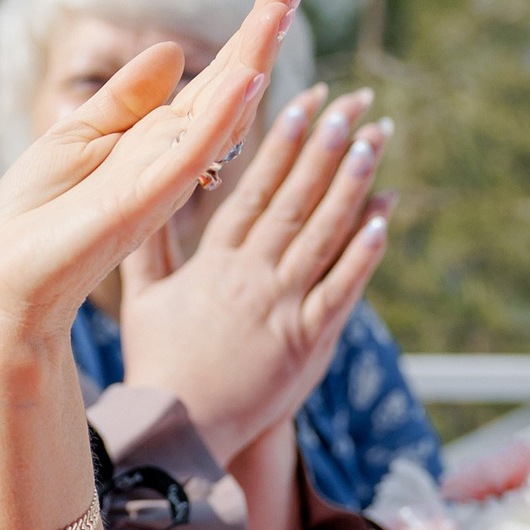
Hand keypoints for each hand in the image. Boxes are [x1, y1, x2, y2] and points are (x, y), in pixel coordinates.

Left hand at [0, 0, 306, 336]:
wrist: (9, 276)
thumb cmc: (37, 215)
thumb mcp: (77, 135)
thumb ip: (125, 98)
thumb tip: (173, 50)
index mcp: (155, 136)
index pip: (213, 75)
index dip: (246, 31)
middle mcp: (172, 153)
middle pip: (231, 83)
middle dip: (263, 30)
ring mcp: (166, 175)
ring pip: (223, 110)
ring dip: (252, 58)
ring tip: (281, 8)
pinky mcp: (147, 199)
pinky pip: (194, 153)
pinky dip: (220, 117)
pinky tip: (245, 79)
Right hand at [119, 85, 393, 462]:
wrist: (178, 427)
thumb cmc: (158, 363)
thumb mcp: (143, 299)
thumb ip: (151, 247)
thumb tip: (150, 197)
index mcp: (214, 263)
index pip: (253, 190)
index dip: (281, 144)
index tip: (302, 102)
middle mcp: (252, 277)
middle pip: (295, 200)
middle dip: (325, 147)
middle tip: (352, 102)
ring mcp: (283, 307)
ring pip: (324, 235)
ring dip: (352, 185)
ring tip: (375, 140)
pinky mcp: (308, 341)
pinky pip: (343, 289)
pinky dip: (365, 252)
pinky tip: (387, 217)